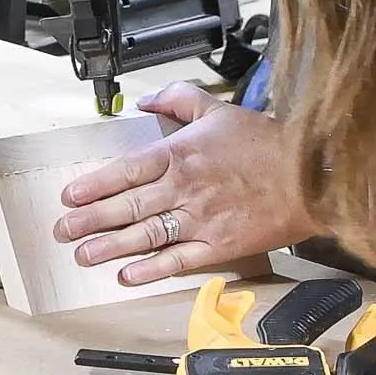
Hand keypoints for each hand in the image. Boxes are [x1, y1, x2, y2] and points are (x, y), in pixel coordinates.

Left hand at [54, 82, 316, 285]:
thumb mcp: (217, 109)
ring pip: (146, 235)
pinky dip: (152, 269)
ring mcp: (200, 220)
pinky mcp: (220, 245)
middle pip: (127, 206)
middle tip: (63, 230)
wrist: (311, 175)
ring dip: (111, 246)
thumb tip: (146, 100)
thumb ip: (177, 99)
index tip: (69, 195)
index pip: (126, 170)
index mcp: (180, 154)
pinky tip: (128, 275)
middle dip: (91, 219)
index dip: (94, 185)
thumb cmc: (266, 142)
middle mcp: (183, 188)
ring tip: (84, 255)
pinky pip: (179, 260)